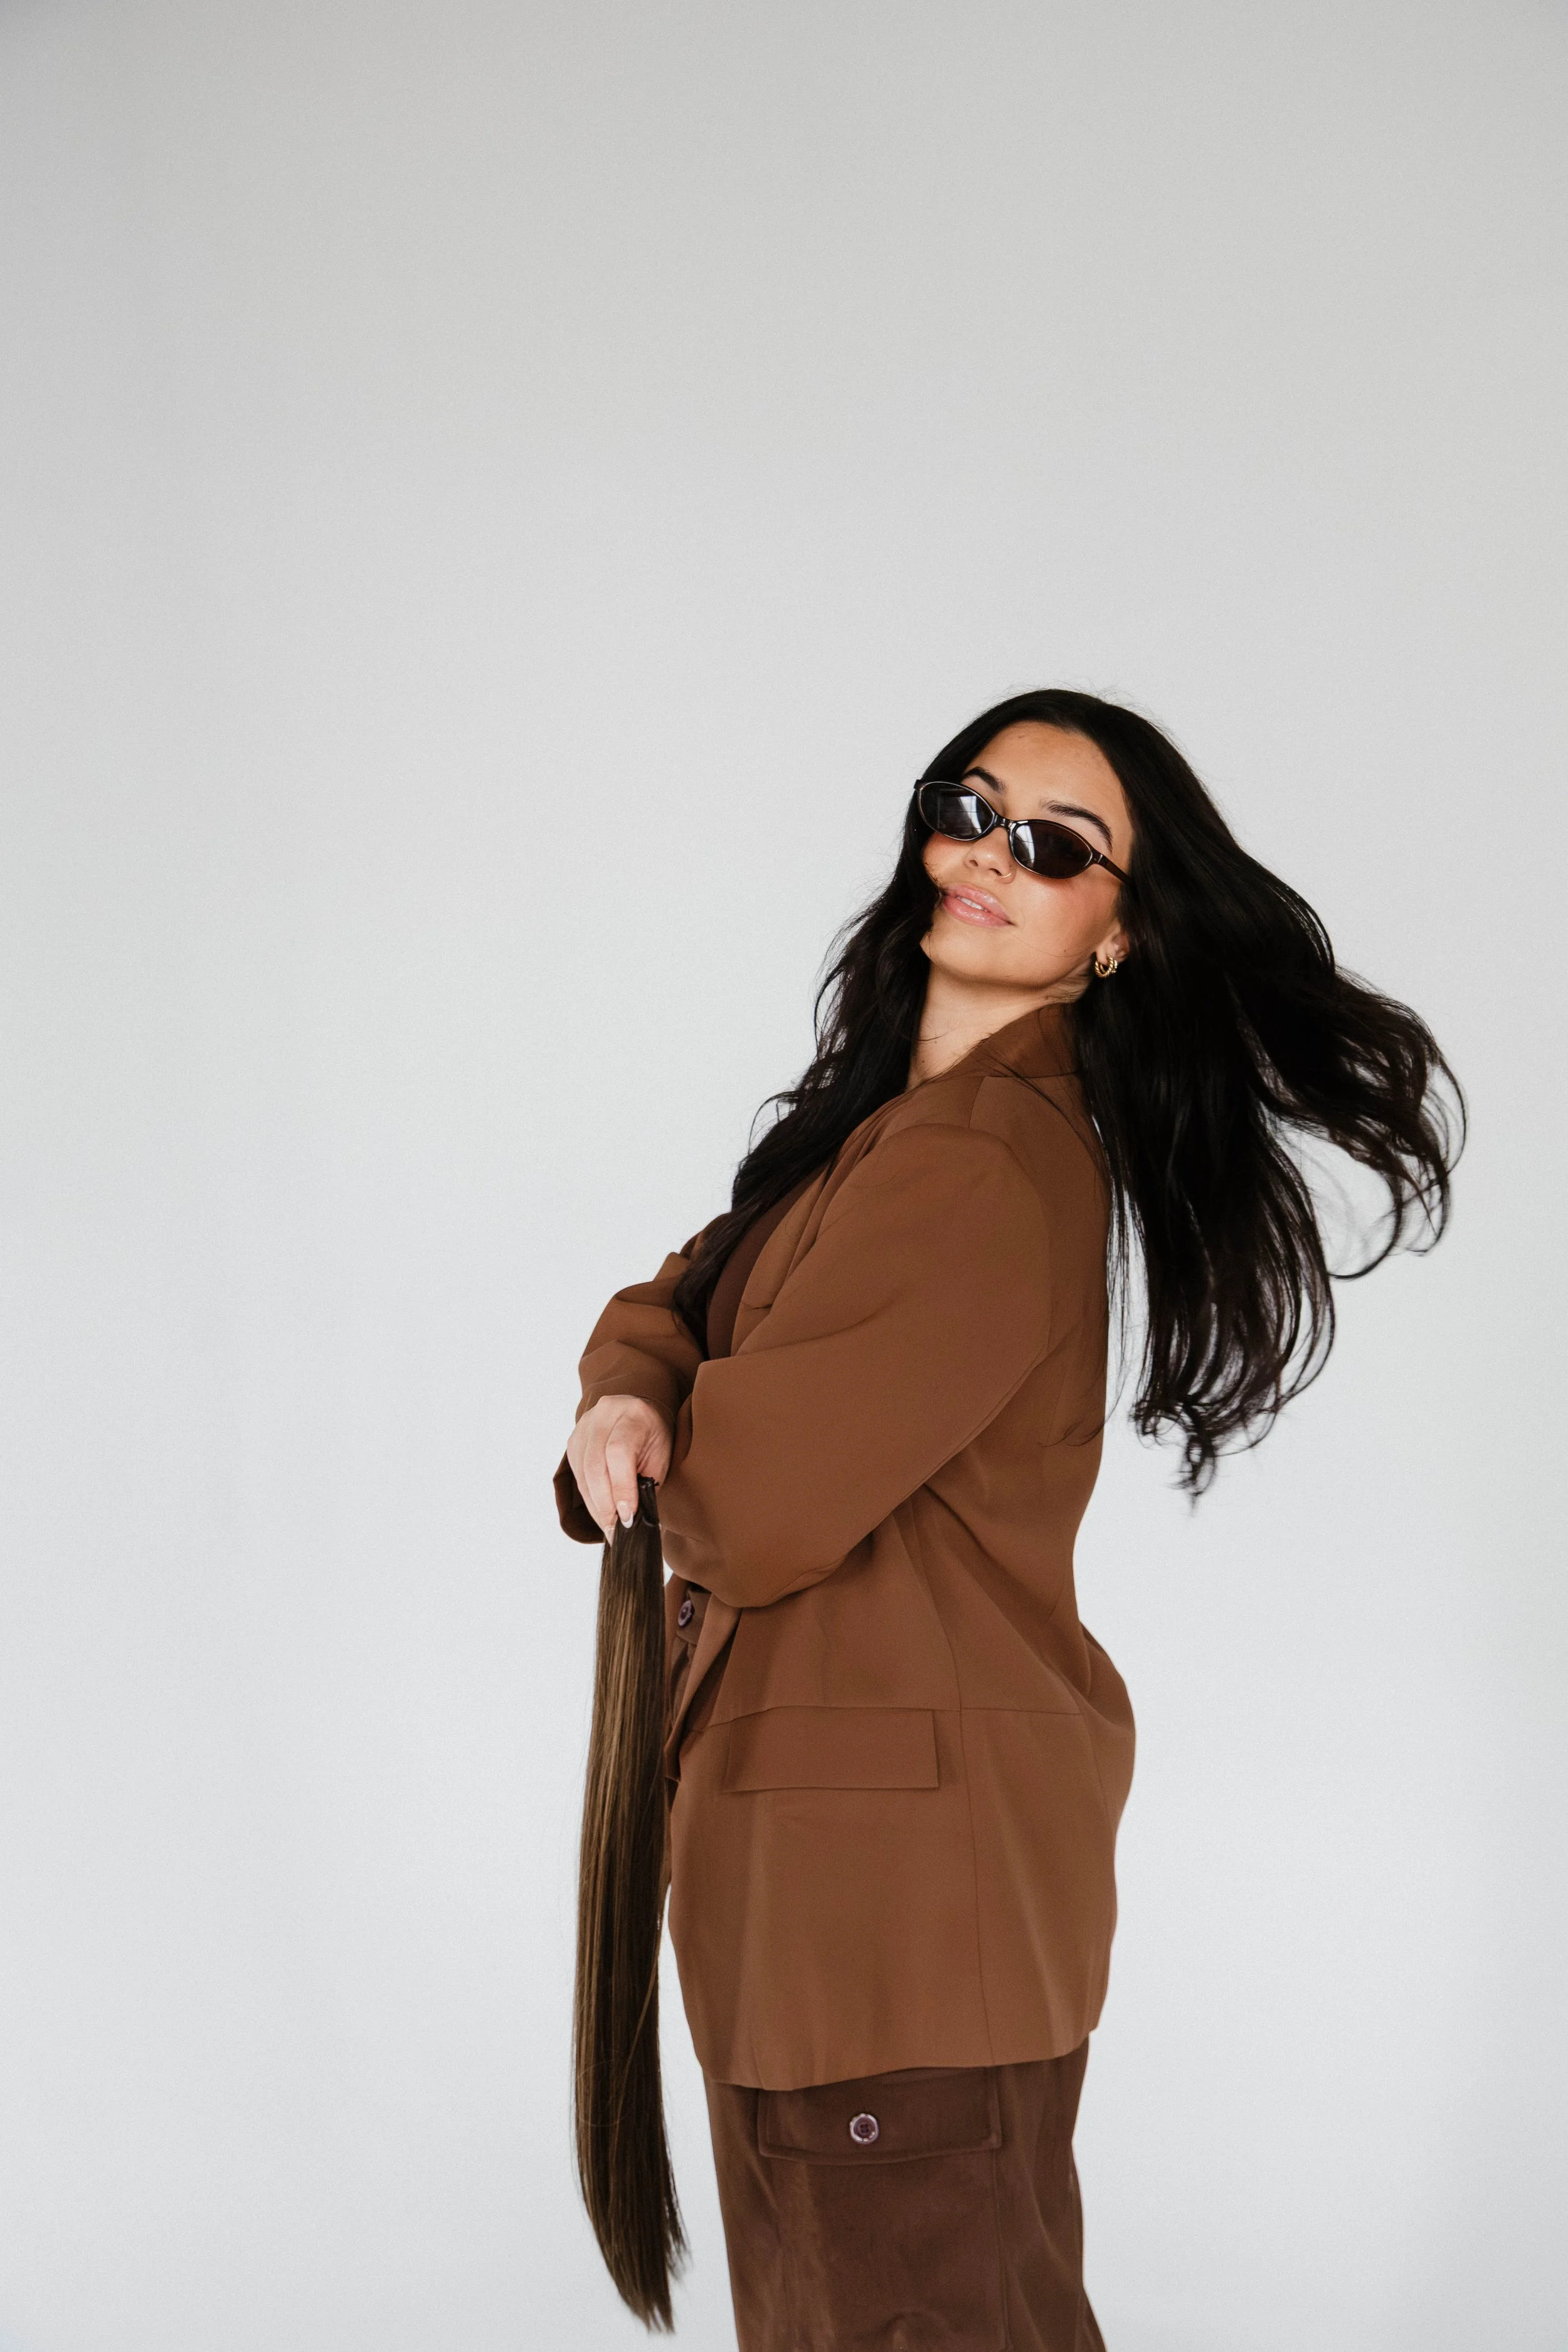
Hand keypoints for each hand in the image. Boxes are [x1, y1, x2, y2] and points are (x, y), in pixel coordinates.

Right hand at [565, 1395, 672, 1540]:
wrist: (640, 1415)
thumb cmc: (655, 1439)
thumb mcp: (660, 1458)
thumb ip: (644, 1484)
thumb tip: (627, 1518)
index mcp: (632, 1414)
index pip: (618, 1453)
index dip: (621, 1488)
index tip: (628, 1517)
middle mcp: (603, 1415)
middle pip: (595, 1466)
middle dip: (605, 1505)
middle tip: (616, 1531)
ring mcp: (584, 1426)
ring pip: (583, 1474)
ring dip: (595, 1506)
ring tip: (610, 1527)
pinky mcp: (573, 1440)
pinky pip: (577, 1475)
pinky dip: (589, 1498)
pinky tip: (601, 1511)